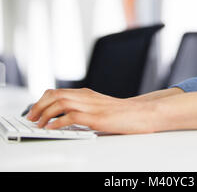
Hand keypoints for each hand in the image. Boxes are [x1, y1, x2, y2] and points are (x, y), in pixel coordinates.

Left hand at [27, 88, 157, 134]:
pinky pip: (72, 116)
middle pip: (55, 94)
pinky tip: (52, 128)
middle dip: (39, 105)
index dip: (42, 100)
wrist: (141, 113)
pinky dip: (58, 122)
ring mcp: (91, 106)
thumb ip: (84, 110)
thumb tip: (64, 120)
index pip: (58, 91)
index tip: (34, 110)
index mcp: (86, 94)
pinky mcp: (96, 117)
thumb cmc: (122, 114)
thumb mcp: (99, 108)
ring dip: (45, 113)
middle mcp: (86, 97)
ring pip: (60, 102)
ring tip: (38, 123)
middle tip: (30, 117)